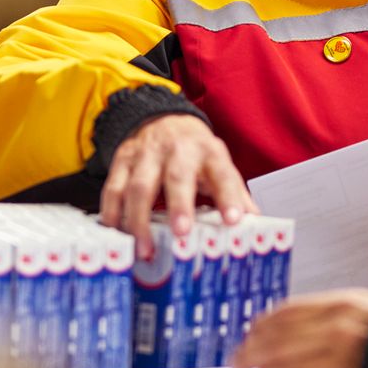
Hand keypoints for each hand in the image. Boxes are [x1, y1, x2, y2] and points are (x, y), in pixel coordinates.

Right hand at [101, 113, 256, 256]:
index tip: (233, 220)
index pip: (222, 173)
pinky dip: (113, 213)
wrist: (161, 119)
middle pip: (177, 176)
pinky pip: (113, 188)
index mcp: (208, 152)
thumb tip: (255, 223)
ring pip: (139, 186)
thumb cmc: (194, 152)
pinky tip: (117, 234)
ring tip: (145, 249)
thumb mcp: (219, 164)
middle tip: (181, 233)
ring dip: (139, 220)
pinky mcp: (122, 161)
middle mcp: (177, 150)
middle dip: (179, 205)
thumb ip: (234, 193)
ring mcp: (146, 154)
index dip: (228, 196)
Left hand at [231, 289, 367, 367]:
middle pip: (278, 344)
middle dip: (251, 355)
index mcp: (341, 305)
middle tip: (238, 363)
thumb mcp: (359, 308)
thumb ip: (322, 314)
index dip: (260, 327)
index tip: (247, 336)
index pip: (285, 313)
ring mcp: (342, 361)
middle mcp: (339, 331)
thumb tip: (277, 328)